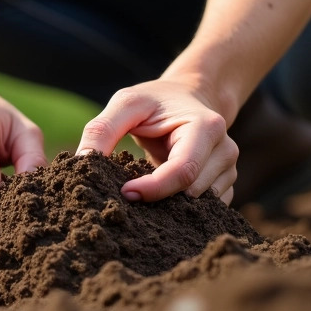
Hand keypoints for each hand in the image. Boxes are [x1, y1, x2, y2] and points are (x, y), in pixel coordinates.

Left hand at [76, 79, 237, 204]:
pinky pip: (203, 211)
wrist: (188, 98)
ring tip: (144, 187)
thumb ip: (103, 129)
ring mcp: (228, 171)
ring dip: (168, 205)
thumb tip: (82, 162)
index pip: (183, 171)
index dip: (153, 189)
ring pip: (199, 206)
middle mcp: (225, 150)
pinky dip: (178, 209)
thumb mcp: (126, 103)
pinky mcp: (224, 186)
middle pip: (191, 192)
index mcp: (207, 127)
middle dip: (158, 199)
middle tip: (126, 193)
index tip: (124, 193)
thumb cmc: (155, 100)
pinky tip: (160, 195)